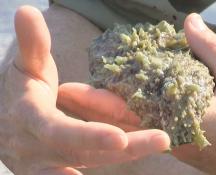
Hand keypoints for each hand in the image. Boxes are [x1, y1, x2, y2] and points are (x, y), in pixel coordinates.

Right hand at [0, 6, 168, 174]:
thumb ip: (31, 45)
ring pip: (92, 163)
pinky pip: (84, 171)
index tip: (120, 138)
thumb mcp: (23, 68)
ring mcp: (47, 166)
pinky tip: (138, 158)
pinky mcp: (55, 172)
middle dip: (125, 149)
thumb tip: (27, 11)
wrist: (2, 124)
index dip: (88, 136)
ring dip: (126, 157)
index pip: (60, 131)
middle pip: (85, 153)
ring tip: (159, 145)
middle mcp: (39, 149)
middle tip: (161, 139)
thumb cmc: (17, 92)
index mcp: (31, 120)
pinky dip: (105, 168)